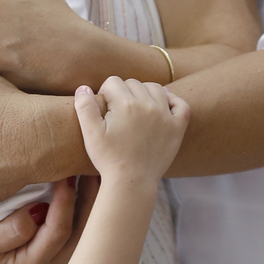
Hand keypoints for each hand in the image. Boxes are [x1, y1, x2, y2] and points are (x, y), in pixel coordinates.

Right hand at [0, 175, 99, 263]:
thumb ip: (8, 232)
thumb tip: (36, 212)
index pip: (58, 232)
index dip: (65, 202)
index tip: (65, 174)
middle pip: (80, 234)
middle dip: (89, 201)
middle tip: (91, 168)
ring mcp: (50, 260)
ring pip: (82, 232)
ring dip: (90, 203)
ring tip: (93, 173)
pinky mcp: (48, 249)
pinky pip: (74, 229)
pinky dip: (81, 207)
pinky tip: (83, 186)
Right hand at [73, 77, 189, 187]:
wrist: (132, 181)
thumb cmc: (109, 159)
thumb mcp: (90, 134)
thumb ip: (85, 107)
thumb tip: (83, 87)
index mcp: (125, 104)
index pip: (113, 82)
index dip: (105, 93)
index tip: (104, 108)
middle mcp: (147, 105)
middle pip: (133, 83)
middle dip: (123, 93)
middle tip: (118, 113)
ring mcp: (165, 116)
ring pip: (155, 89)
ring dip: (145, 93)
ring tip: (136, 109)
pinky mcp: (177, 128)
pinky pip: (181, 104)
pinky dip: (173, 101)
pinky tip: (162, 106)